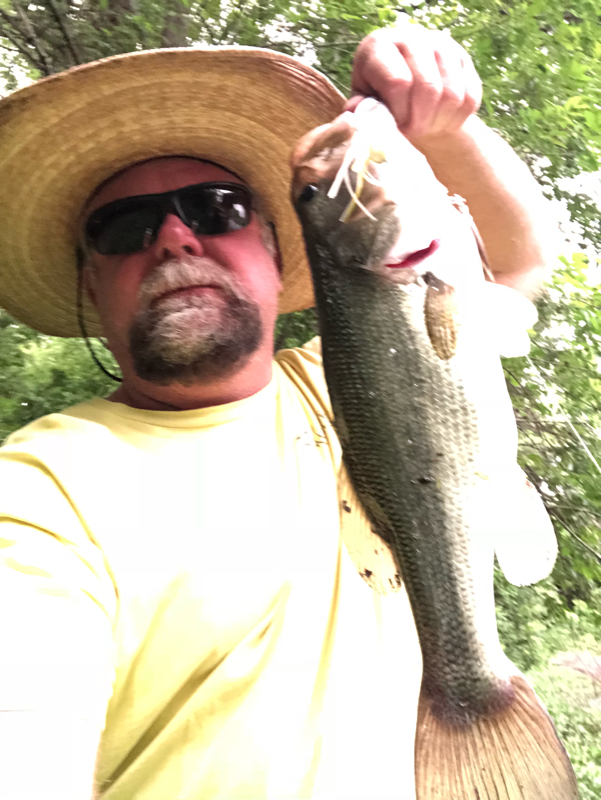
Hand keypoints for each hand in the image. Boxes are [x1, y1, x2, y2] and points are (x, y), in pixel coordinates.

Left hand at [345, 22, 481, 140]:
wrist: (406, 88)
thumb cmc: (379, 96)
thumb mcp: (363, 101)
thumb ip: (359, 108)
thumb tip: (359, 113)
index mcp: (380, 46)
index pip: (398, 82)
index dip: (399, 114)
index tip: (397, 128)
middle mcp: (413, 38)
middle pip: (428, 88)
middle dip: (420, 121)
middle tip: (413, 133)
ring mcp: (442, 46)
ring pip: (452, 95)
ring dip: (439, 122)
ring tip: (425, 128)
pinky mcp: (463, 59)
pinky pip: (470, 98)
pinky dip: (456, 119)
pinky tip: (441, 122)